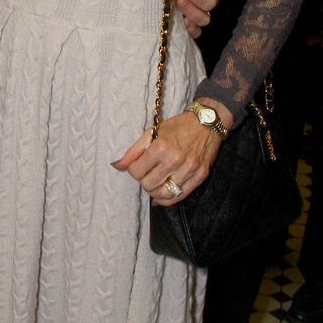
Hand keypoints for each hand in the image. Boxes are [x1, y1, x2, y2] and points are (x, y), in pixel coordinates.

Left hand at [112, 98, 229, 203]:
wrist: (206, 123)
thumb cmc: (176, 127)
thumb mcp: (152, 132)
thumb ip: (133, 151)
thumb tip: (116, 166)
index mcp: (160, 147)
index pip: (136, 171)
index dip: (133, 170)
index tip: (138, 166)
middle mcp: (175, 160)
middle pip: (148, 184)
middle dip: (144, 180)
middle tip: (148, 173)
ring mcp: (189, 170)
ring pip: (163, 194)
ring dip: (155, 191)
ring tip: (155, 182)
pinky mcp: (200, 177)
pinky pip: (179, 197)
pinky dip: (167, 199)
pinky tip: (163, 193)